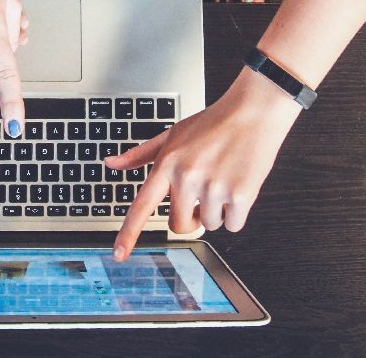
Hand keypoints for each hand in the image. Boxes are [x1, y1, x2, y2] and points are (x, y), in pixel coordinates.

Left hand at [105, 67, 302, 259]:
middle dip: (191, 218)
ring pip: (209, 225)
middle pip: (179, 225)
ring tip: (223, 180)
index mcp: (167, 164)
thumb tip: (111, 163)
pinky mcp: (241, 195)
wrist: (253, 111)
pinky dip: (237, 213)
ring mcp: (214, 187)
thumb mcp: (172, 134)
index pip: (142, 206)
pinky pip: (233, 225)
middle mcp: (187, 177)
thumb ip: (140, 154)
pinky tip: (238, 185)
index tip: (119, 254)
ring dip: (217, 211)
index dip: (128, 233)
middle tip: (201, 196)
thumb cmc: (213, 123)